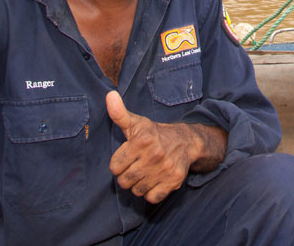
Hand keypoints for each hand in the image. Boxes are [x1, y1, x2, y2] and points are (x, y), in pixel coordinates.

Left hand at [106, 91, 225, 203]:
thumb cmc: (153, 133)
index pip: (115, 167)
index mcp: (142, 140)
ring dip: (138, 185)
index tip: (127, 157)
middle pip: (124, 181)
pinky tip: (154, 181)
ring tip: (144, 172)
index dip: (118, 164)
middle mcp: (155, 155)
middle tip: (135, 167)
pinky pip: (152, 198)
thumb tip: (109, 96)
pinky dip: (151, 193)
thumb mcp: (136, 123)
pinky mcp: (174, 181)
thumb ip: (119, 113)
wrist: (185, 142)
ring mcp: (165, 169)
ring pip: (137, 191)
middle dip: (126, 176)